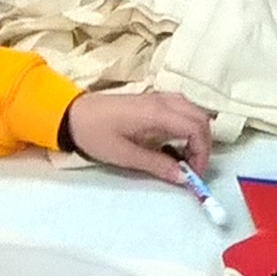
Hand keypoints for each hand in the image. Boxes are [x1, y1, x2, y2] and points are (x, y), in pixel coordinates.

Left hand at [62, 89, 213, 179]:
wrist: (73, 114)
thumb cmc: (95, 134)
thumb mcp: (125, 155)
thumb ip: (157, 165)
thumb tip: (183, 177)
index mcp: (157, 113)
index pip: (196, 129)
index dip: (202, 153)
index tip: (194, 173)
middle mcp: (163, 101)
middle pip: (201, 118)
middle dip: (203, 145)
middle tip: (192, 168)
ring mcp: (159, 98)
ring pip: (194, 112)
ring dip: (196, 134)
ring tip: (184, 157)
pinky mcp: (153, 100)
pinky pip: (182, 109)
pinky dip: (187, 126)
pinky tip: (174, 143)